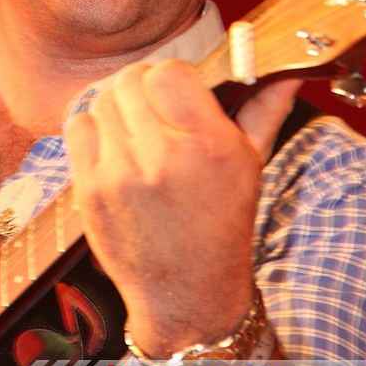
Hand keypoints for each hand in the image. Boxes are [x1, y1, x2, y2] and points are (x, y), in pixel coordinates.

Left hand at [65, 60, 299, 359]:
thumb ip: (264, 110)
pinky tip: (114, 146)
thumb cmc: (222, 223)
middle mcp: (163, 157)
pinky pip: (79, 126)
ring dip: (119, 107)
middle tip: (154, 105)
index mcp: (208, 145)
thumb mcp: (251, 165)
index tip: (177, 90)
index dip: (172, 75)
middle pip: (132, 80)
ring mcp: (121, 174)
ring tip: (136, 129)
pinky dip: (93, 128)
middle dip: (143, 86)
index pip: (169, 72)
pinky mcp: (90, 191)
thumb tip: (286, 73)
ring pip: (104, 100)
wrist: (188, 294)